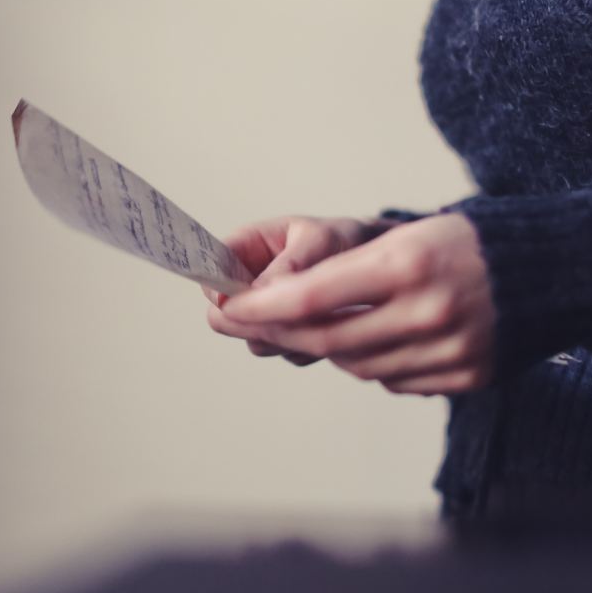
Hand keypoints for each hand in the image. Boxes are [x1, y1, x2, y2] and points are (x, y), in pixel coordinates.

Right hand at [203, 215, 396, 365]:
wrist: (382, 263)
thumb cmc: (348, 240)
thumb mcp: (323, 242)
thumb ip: (290, 267)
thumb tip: (258, 296)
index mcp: (246, 246)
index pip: (209, 267)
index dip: (217, 286)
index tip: (240, 298)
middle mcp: (249, 283)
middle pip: (225, 315)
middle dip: (256, 320)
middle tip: (295, 309)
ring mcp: (267, 313)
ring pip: (256, 339)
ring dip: (287, 334)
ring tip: (326, 310)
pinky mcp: (289, 336)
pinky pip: (286, 352)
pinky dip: (308, 345)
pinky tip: (334, 324)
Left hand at [207, 213, 495, 395]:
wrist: (559, 270)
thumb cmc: (472, 242)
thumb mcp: (408, 235)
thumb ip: (348, 273)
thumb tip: (283, 307)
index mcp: (408, 263)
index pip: (312, 297)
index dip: (261, 308)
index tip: (228, 308)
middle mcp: (428, 311)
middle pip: (326, 338)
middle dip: (276, 332)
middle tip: (243, 325)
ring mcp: (449, 351)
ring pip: (357, 365)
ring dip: (327, 348)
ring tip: (314, 326)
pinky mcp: (465, 378)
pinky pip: (395, 381)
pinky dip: (372, 364)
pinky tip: (373, 342)